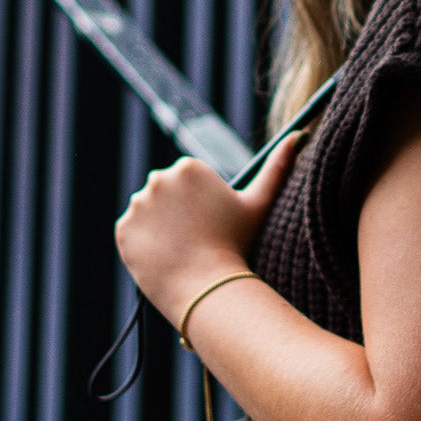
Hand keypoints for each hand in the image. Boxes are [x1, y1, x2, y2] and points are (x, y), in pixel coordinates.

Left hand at [114, 135, 303, 326]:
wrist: (209, 287)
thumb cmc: (238, 244)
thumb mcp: (260, 203)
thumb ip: (278, 166)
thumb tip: (298, 134)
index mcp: (188, 168)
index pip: (189, 183)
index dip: (203, 206)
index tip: (213, 225)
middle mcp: (158, 179)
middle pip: (167, 195)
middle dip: (179, 214)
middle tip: (199, 240)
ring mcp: (137, 205)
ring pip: (150, 215)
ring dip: (161, 228)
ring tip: (184, 250)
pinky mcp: (123, 230)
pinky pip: (133, 234)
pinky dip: (145, 244)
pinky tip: (166, 257)